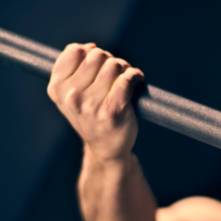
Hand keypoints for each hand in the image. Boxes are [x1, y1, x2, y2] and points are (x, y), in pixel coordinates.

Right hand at [47, 43, 143, 161]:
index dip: (91, 52)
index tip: (99, 64)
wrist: (105, 148)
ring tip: (127, 77)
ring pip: (114, 65)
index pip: (75, 50)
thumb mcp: (71, 94)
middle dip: (110, 60)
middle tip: (117, 72)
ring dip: (125, 68)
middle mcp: (71, 96)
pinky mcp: (112, 111)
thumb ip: (74, 69)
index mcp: (57, 88)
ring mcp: (91, 104)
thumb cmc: (92, 116)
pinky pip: (126, 80)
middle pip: (97, 55)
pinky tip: (137, 79)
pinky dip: (135, 75)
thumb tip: (90, 46)